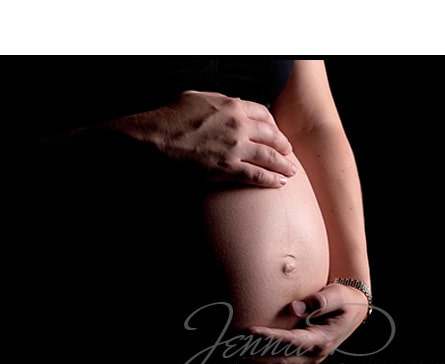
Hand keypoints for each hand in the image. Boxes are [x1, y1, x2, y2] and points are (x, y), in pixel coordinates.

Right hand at [107, 90, 296, 187]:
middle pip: (271, 135)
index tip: (275, 132)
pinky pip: (256, 175)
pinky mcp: (227, 168)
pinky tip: (278, 184)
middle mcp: (238, 125)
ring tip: (290, 171)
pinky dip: (270, 180)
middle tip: (288, 153)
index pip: (263, 113)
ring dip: (282, 165)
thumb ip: (218, 101)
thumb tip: (228, 103)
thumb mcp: (196, 98)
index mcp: (231, 106)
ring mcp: (235, 147)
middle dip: (283, 145)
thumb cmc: (169, 118)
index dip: (273, 124)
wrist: (154, 139)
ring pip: (269, 156)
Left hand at [246, 283, 369, 363]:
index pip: (293, 341)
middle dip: (257, 355)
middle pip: (282, 359)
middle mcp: (316, 355)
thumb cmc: (344, 300)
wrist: (353, 312)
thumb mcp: (338, 295)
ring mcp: (310, 362)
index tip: (251, 331)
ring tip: (234, 363)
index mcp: (323, 339)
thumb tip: (295, 307)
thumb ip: (320, 300)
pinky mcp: (304, 363)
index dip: (271, 338)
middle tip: (233, 349)